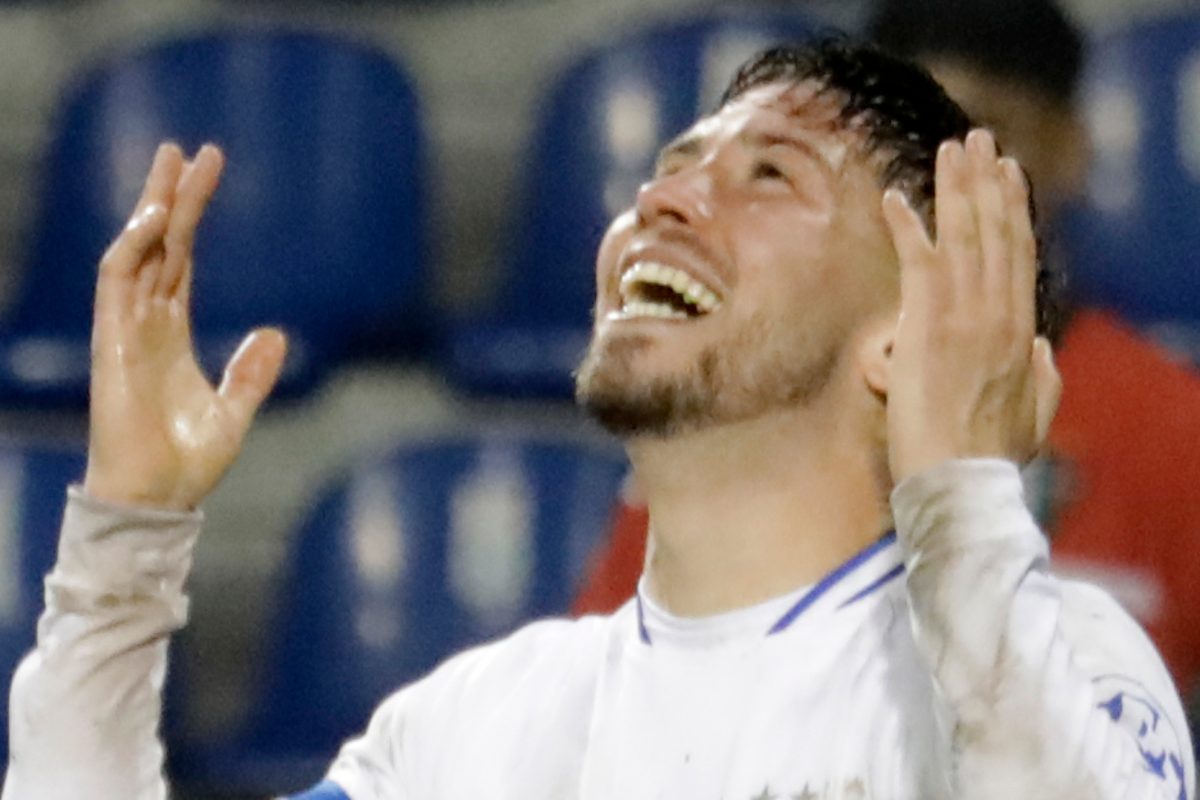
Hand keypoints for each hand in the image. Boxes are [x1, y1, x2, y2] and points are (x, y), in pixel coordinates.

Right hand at [83, 143, 286, 509]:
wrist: (158, 500)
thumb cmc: (186, 464)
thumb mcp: (234, 410)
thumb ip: (252, 372)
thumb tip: (277, 332)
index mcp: (171, 335)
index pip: (180, 262)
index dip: (191, 219)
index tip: (206, 176)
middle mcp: (145, 324)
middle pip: (158, 245)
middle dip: (171, 197)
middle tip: (187, 149)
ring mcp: (125, 330)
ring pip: (136, 251)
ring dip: (152, 207)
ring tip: (172, 162)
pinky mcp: (112, 342)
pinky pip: (116, 281)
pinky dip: (132, 245)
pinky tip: (156, 216)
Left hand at [880, 129, 1061, 484]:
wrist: (961, 482)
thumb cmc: (990, 459)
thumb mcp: (1034, 417)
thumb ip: (1043, 379)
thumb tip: (1045, 349)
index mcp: (1021, 332)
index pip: (1018, 256)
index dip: (1013, 211)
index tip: (1009, 175)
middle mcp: (998, 314)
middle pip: (994, 232)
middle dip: (986, 182)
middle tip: (978, 140)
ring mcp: (963, 316)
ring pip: (962, 236)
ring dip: (954, 187)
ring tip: (950, 147)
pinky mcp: (926, 326)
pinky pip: (916, 262)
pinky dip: (905, 227)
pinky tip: (893, 196)